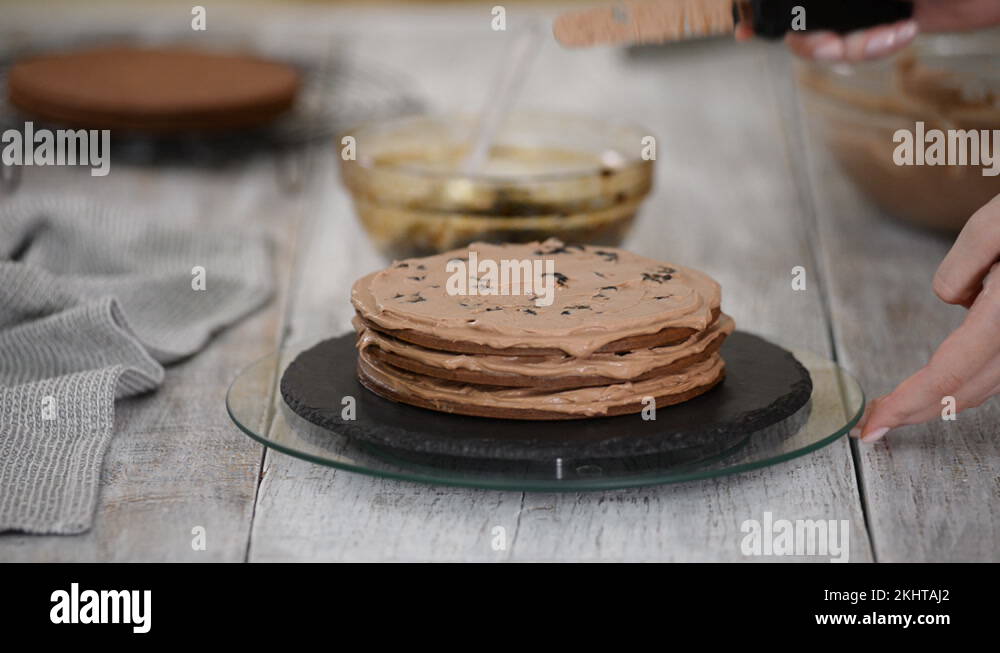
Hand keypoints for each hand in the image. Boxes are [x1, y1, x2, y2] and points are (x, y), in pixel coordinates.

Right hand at [735, 0, 999, 61]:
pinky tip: (901, 32)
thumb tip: (810, 0)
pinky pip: (860, 45)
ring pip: (829, 36)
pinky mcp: (887, 19)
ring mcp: (866, 0)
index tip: (743, 25)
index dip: (762, 5)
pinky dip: (875, 47)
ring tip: (884, 36)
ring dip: (851, 46)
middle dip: (813, 38)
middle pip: (802, 16)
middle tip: (831, 44)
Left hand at [852, 193, 999, 442]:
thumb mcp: (997, 223)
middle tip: (875, 424)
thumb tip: (955, 301)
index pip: (949, 374)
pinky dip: (968, 379)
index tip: (872, 423)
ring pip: (988, 384)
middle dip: (916, 411)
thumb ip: (963, 265)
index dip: (907, 404)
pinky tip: (941, 381)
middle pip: (967, 390)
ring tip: (899, 407)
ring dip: (942, 399)